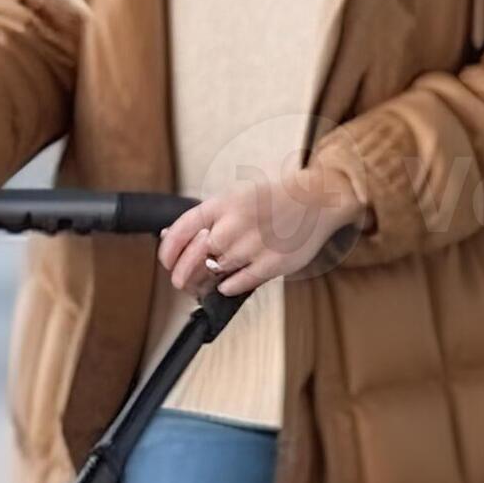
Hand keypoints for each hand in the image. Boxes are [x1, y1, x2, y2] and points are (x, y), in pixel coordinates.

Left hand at [158, 168, 364, 297]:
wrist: (317, 200)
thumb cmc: (275, 198)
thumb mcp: (237, 195)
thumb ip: (207, 216)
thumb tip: (170, 235)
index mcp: (224, 203)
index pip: (182, 228)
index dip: (168, 250)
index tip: (166, 261)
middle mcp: (235, 223)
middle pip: (194, 256)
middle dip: (181, 273)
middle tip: (180, 281)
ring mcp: (254, 244)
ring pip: (216, 271)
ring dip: (205, 281)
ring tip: (205, 282)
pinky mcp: (272, 263)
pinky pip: (239, 283)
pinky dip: (228, 287)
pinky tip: (227, 284)